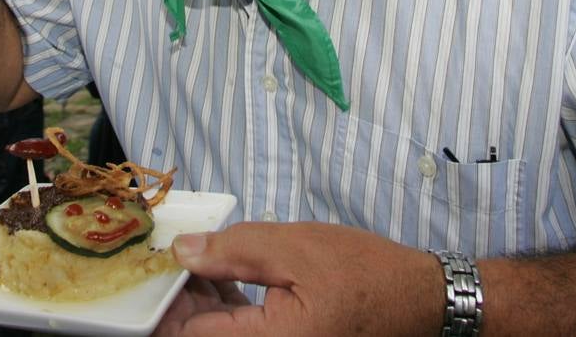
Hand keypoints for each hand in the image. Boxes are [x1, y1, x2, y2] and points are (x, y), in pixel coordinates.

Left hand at [154, 222, 441, 336]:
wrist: (418, 301)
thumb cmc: (366, 274)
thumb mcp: (295, 247)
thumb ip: (233, 249)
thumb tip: (182, 252)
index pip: (187, 335)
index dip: (163, 300)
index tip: (156, 264)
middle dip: (178, 300)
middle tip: (174, 254)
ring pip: (214, 336)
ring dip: (197, 304)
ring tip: (196, 258)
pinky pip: (238, 336)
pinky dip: (222, 309)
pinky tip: (220, 275)